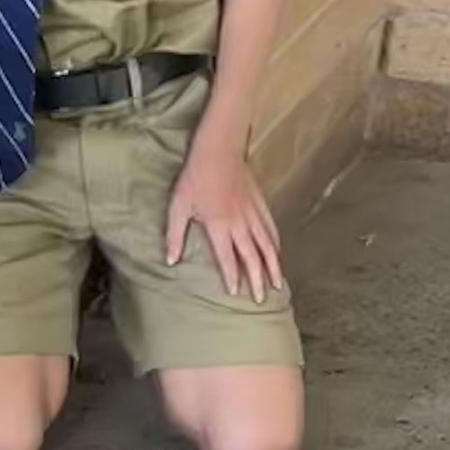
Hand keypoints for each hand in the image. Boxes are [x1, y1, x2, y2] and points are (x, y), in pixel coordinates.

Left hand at [166, 137, 284, 302]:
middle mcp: (240, 224)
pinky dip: (276, 244)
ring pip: (268, 245)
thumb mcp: (178, 206)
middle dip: (258, 280)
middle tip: (261, 299)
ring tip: (278, 284)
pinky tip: (278, 253)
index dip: (232, 277)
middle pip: (253, 257)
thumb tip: (170, 260)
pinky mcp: (260, 203)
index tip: (235, 294)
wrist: (218, 150)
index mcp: (219, 226)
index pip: (228, 258)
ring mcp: (253, 214)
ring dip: (273, 266)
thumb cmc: (194, 178)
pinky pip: (271, 229)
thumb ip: (175, 235)